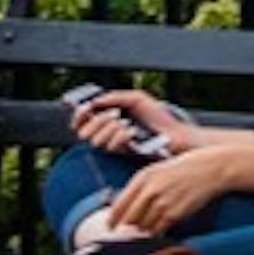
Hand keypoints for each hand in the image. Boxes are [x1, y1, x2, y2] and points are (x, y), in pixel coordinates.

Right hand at [69, 91, 199, 156]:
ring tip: (127, 123)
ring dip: (111, 129)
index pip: (80, 122)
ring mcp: (114, 148)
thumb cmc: (156, 116)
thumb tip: (94, 101)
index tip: (85, 108)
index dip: (78, 116)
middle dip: (98, 122)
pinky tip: (133, 132)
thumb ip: (114, 97)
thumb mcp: (135, 99)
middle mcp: (106, 136)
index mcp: (106, 120)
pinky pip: (111, 147)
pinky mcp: (123, 157)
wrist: (175, 133)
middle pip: (84, 134)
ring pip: (96, 141)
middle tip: (115, 115)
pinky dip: (121, 136)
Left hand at [99, 142, 237, 239]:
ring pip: (143, 227)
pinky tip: (162, 227)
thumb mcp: (159, 170)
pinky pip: (158, 230)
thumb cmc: (185, 168)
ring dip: (145, 229)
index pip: (119, 204)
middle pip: (129, 219)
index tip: (109, 228)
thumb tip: (127, 208)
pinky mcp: (174, 214)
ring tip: (152, 224)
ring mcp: (162, 203)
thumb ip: (142, 187)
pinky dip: (158, 232)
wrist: (211, 168)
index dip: (112, 220)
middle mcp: (150, 190)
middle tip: (131, 229)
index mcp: (143, 177)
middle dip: (129, 226)